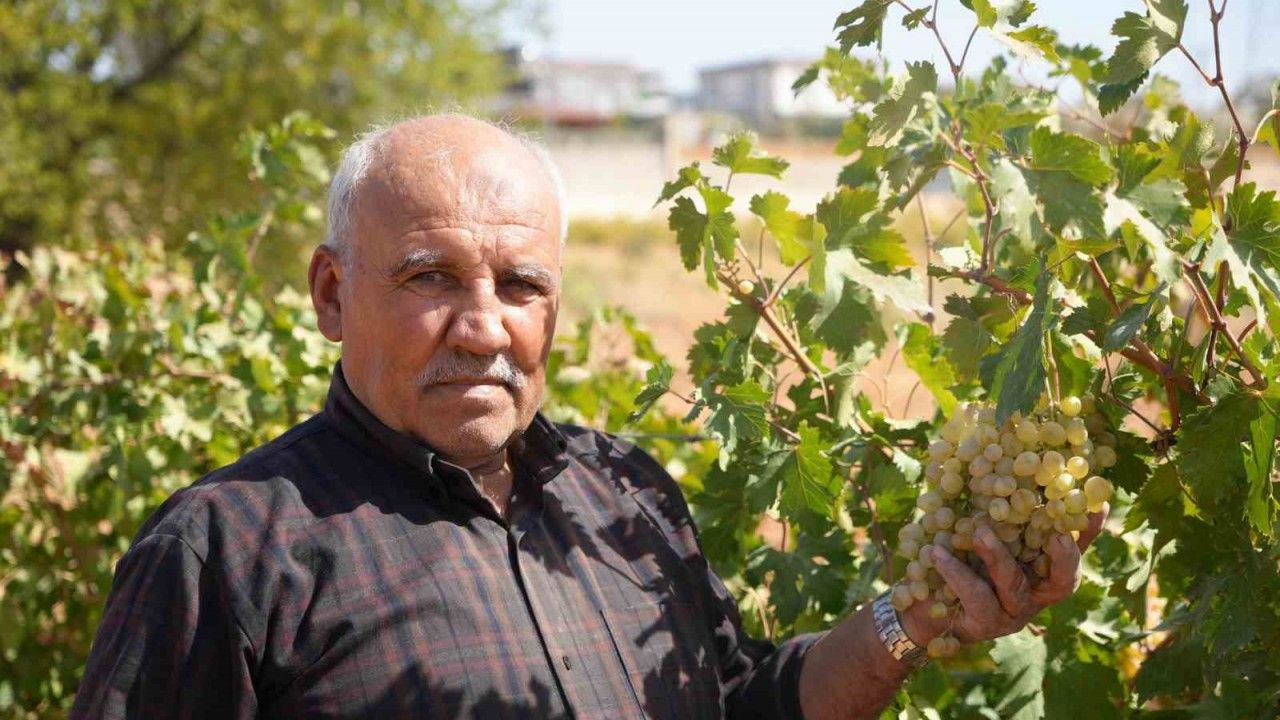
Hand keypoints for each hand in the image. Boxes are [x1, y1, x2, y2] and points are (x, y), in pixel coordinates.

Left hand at [901, 503, 1108, 645]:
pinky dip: (957, 573)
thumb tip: (998, 457)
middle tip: (1054, 532)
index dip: (1087, 531)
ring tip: (978, 531)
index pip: (1073, 550)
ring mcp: (1012, 612)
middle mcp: (1034, 593)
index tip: (1098, 505)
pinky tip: (937, 552)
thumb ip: (995, 505)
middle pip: (1063, 581)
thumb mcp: (974, 525)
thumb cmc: (956, 555)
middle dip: (1063, 557)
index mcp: (1041, 569)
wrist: (919, 602)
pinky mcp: (984, 625)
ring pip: (1014, 585)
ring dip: (997, 556)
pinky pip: (976, 597)